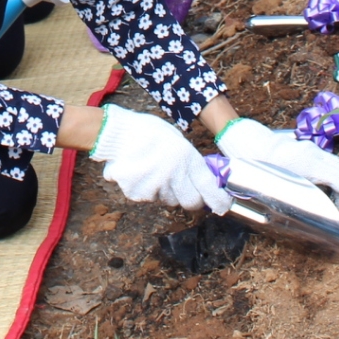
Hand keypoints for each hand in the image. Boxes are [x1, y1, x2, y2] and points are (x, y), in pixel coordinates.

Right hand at [91, 106, 230, 213]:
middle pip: (190, 202)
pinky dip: (147, 190)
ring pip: (168, 200)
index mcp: (187, 159)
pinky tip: (142, 173)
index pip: (210, 189)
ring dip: (166, 191)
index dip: (219, 201)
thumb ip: (190, 161)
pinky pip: (150, 198)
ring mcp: (156, 186)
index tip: (222, 206)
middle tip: (182, 185)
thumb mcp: (177, 140)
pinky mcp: (138, 193)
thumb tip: (202, 179)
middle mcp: (174, 175)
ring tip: (155, 171)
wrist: (116, 132)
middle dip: (189, 197)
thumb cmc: (148, 132)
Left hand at [216, 119, 338, 209]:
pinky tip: (331, 193)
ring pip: (338, 166)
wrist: (245, 140)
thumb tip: (308, 219)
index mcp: (306, 162)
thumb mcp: (272, 186)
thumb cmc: (255, 165)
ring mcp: (312, 150)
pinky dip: (336, 178)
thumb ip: (292, 201)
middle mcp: (313, 154)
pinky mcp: (309, 151)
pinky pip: (329, 164)